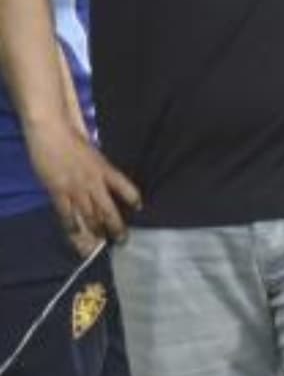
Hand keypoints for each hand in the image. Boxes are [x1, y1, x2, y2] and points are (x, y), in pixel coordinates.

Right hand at [26, 125, 139, 251]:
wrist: (52, 132)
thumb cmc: (73, 139)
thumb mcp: (94, 154)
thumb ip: (101, 168)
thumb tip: (108, 181)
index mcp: (106, 170)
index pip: (127, 188)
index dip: (134, 199)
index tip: (139, 208)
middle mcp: (94, 182)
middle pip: (108, 210)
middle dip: (116, 226)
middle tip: (122, 239)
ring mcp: (76, 188)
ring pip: (89, 216)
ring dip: (95, 230)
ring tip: (100, 243)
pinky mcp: (58, 191)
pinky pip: (66, 213)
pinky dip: (72, 225)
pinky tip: (76, 234)